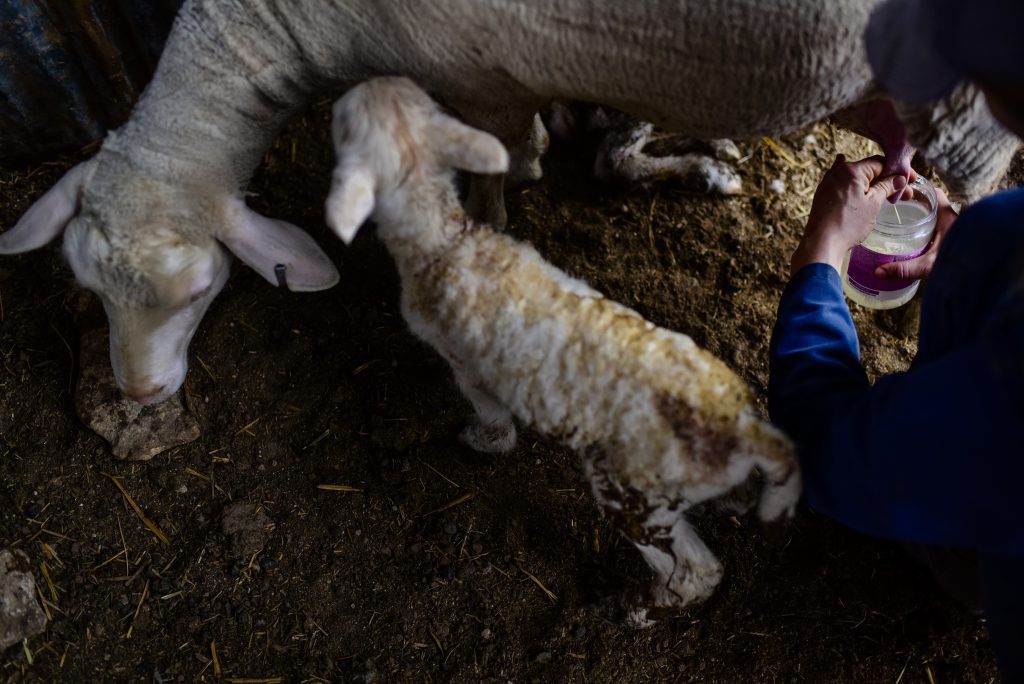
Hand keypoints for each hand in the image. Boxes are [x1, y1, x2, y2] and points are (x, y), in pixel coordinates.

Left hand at [789, 154, 907, 275]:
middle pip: (869, 170)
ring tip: (888, 196)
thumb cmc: (847, 224)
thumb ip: (886, 187)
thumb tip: (899, 179)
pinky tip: (864, 190)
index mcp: (851, 170)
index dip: (898, 171)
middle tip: (905, 193)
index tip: (910, 181)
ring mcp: (828, 183)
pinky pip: (845, 186)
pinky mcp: (823, 196)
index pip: (881, 163)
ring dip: (873, 185)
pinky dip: (858, 189)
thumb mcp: (873, 204)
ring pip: (857, 178)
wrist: (821, 243)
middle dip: (887, 180)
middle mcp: (837, 172)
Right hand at [873, 187, 957, 280]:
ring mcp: (957, 231)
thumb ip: (905, 268)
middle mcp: (954, 221)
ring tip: (902, 226)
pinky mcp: (960, 241)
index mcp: (947, 216)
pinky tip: (918, 243)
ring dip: (923, 221)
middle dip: (915, 206)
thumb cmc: (966, 263)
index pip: (933, 194)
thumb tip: (879, 271)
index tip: (903, 191)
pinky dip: (930, 233)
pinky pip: (941, 232)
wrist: (987, 273)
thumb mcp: (930, 264)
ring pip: (937, 220)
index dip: (919, 189)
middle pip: (933, 206)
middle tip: (895, 210)